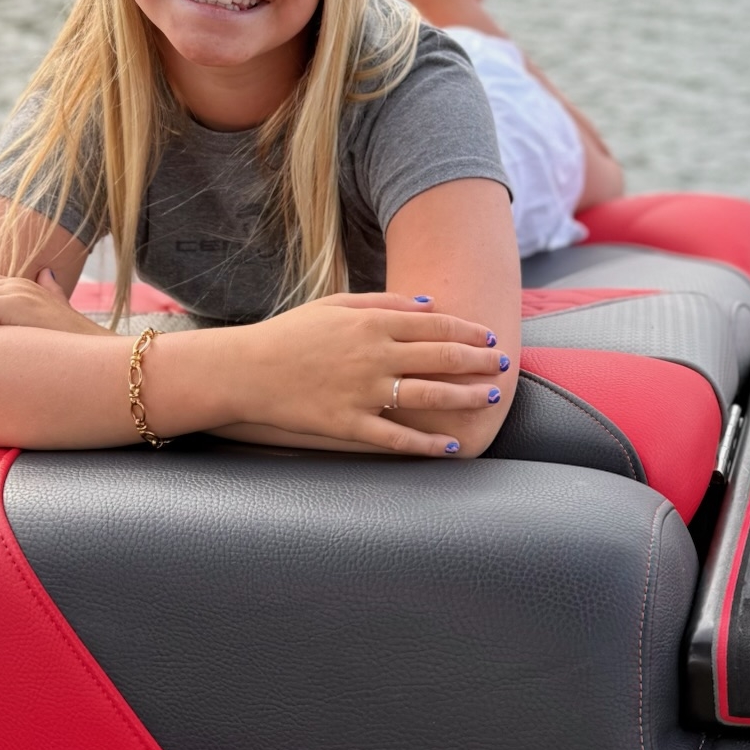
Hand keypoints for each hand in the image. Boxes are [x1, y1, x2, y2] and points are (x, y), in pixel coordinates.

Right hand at [227, 291, 510, 455]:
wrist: (244, 370)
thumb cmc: (290, 334)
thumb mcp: (335, 305)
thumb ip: (384, 302)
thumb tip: (430, 304)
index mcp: (371, 324)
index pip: (433, 325)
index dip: (467, 331)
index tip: (489, 337)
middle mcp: (373, 355)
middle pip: (440, 357)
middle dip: (478, 361)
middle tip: (504, 365)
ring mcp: (362, 391)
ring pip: (427, 394)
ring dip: (464, 396)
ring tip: (489, 397)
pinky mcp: (348, 424)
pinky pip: (396, 437)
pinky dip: (427, 444)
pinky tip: (452, 446)